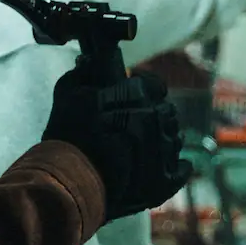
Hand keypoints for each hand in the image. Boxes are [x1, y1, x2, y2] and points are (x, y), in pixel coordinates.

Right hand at [44, 66, 190, 222]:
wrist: (65, 183)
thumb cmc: (65, 137)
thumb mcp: (66, 94)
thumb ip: (82, 73)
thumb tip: (90, 62)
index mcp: (135, 94)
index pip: (157, 86)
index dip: (149, 91)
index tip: (139, 100)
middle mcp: (154, 118)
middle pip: (166, 113)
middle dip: (156, 118)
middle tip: (139, 129)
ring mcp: (162, 150)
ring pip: (174, 140)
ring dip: (164, 142)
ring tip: (147, 151)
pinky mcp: (163, 180)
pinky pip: (181, 169)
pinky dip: (177, 168)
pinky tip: (170, 168)